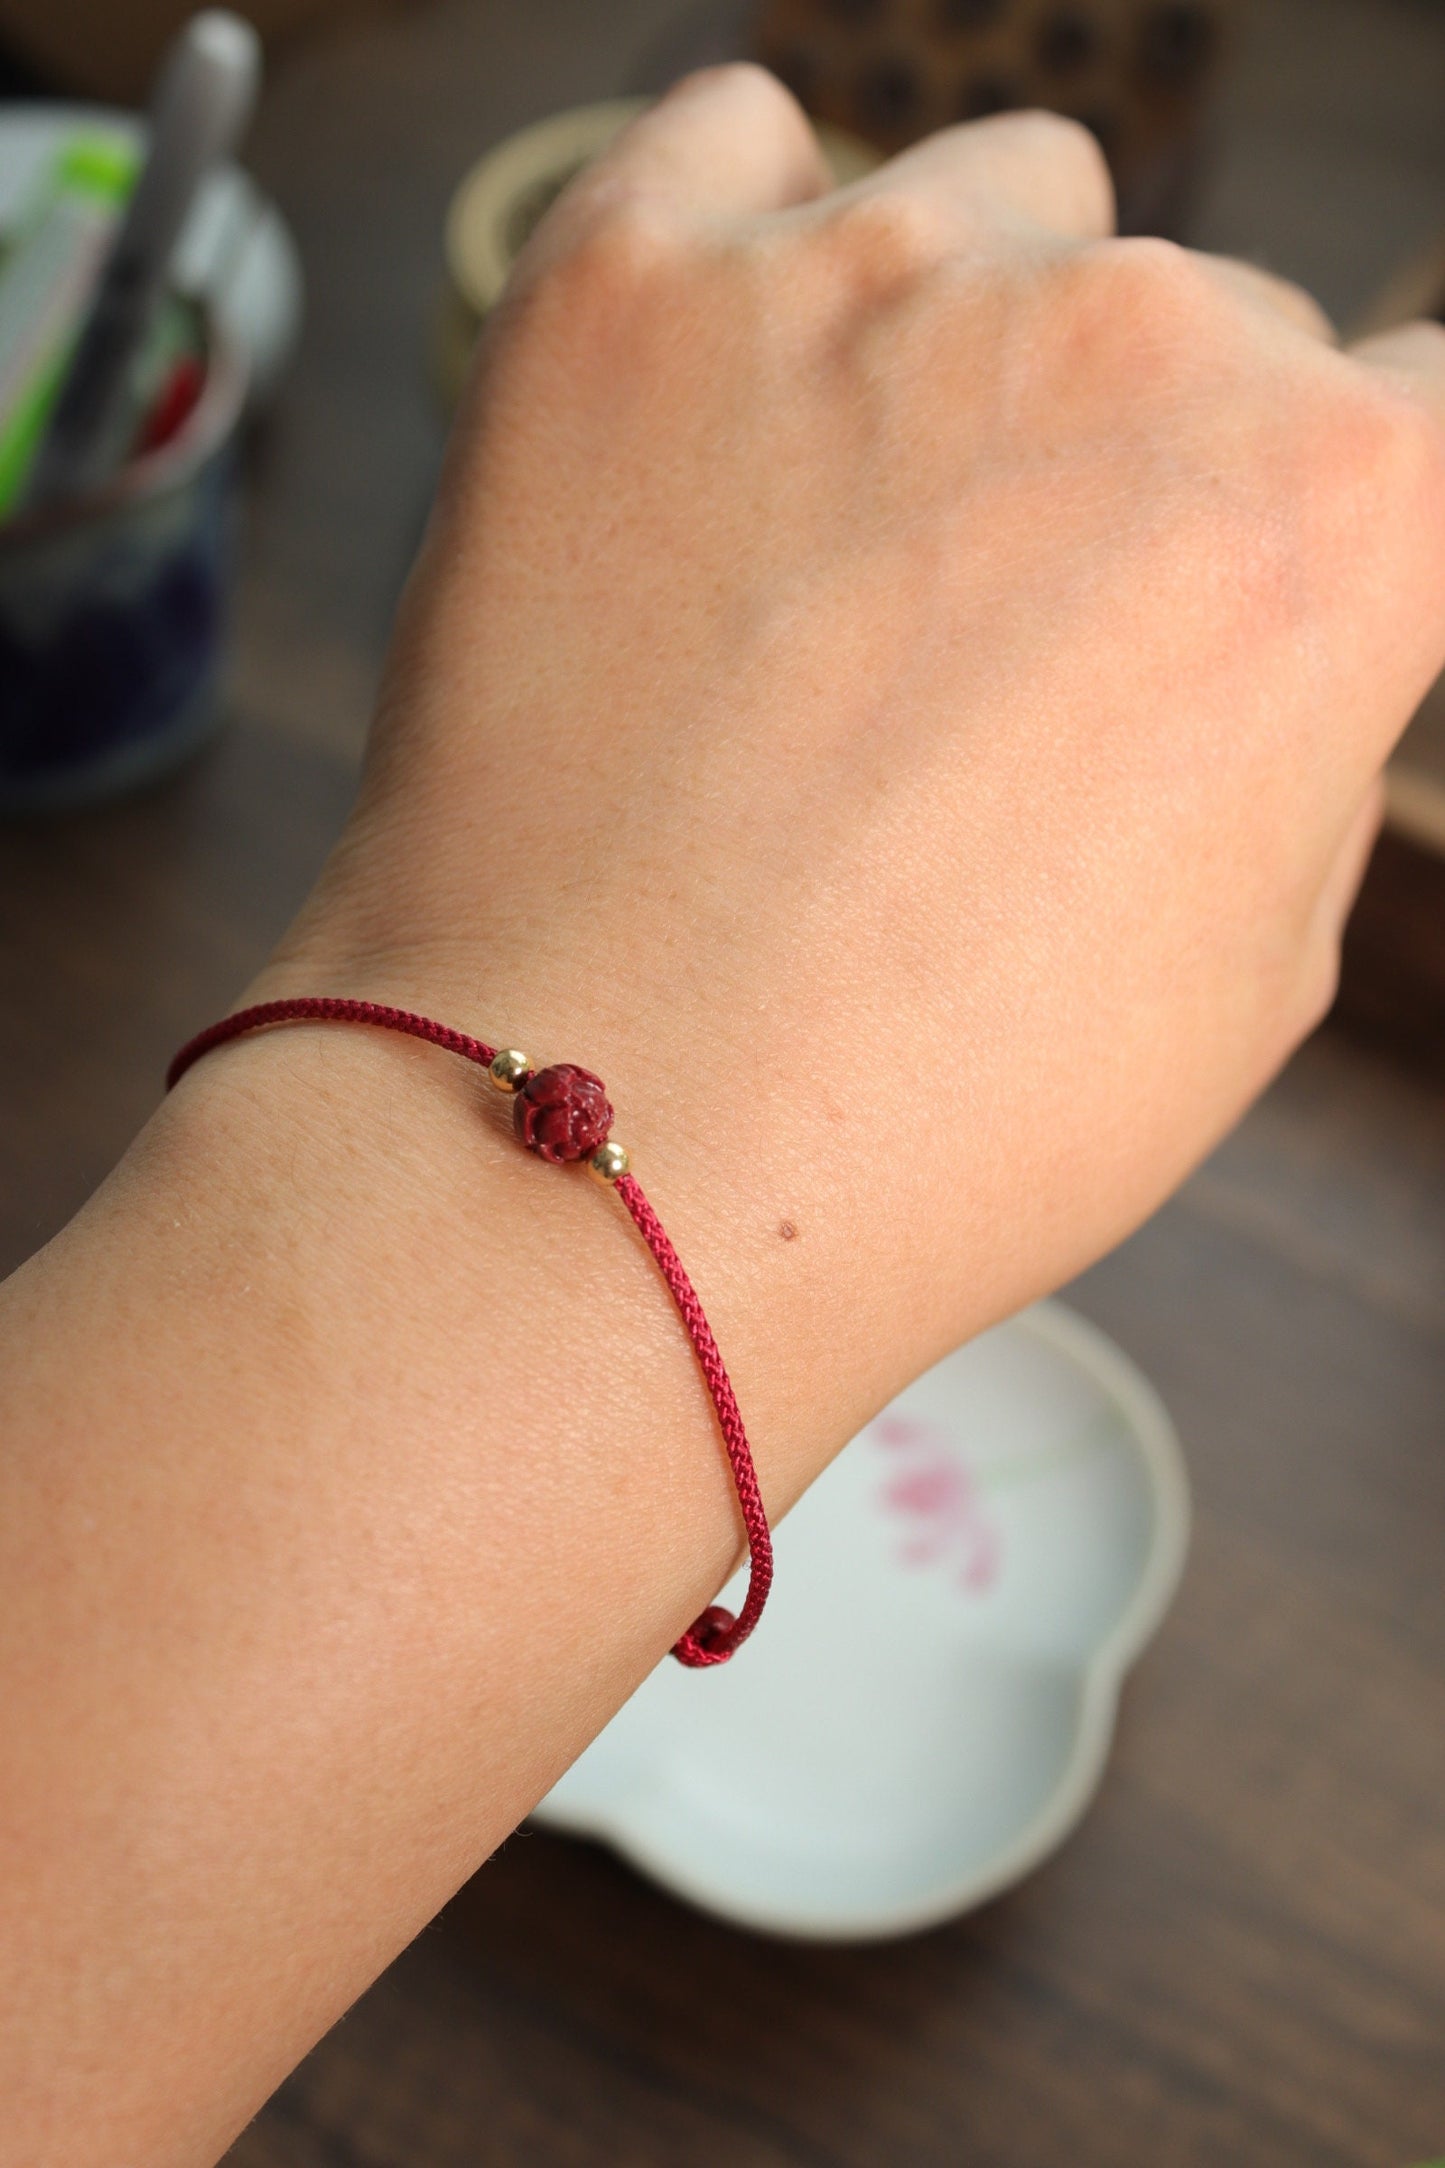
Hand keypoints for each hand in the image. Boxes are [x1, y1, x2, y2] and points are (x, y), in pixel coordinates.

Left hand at [263, 65, 1444, 1471]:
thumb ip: (1294, 726)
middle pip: (1197, 321)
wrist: (604, 1141)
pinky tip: (722, 395)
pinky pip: (737, 148)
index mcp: (1326, 508)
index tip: (1230, 585)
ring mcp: (868, 284)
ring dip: (958, 341)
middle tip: (984, 659)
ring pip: (993, 203)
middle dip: (1125, 469)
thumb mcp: (1249, 974)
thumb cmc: (926, 1114)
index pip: (1408, 407)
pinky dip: (750, 246)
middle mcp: (1128, 341)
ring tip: (839, 552)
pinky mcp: (629, 289)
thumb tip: (1258, 636)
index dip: (1320, 522)